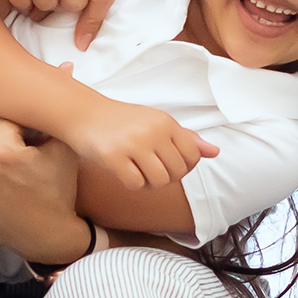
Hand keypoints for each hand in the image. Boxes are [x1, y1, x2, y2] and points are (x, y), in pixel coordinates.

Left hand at [0, 116, 88, 264]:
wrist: (48, 236)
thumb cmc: (58, 190)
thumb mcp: (64, 147)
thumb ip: (58, 109)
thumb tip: (66, 68)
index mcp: (3, 152)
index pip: (5, 115)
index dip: (20, 122)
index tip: (28, 134)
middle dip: (2, 132)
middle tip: (16, 145)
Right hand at [62, 96, 218, 189]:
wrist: (82, 113)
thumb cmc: (122, 120)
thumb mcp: (156, 122)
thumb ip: (185, 138)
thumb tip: (215, 152)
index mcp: (165, 122)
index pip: (193, 156)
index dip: (183, 166)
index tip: (166, 162)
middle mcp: (152, 131)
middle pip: (177, 172)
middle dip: (165, 176)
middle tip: (148, 167)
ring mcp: (133, 144)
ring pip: (159, 182)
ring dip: (148, 183)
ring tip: (136, 170)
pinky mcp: (113, 157)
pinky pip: (135, 184)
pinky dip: (131, 184)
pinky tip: (123, 171)